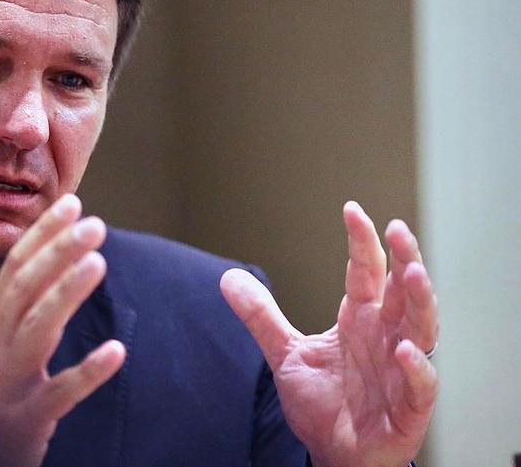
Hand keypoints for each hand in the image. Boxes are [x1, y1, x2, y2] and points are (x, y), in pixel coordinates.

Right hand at [0, 194, 125, 466]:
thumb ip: (21, 309)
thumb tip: (54, 263)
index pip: (15, 268)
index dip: (42, 234)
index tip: (72, 202)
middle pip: (24, 288)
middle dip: (56, 251)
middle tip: (94, 223)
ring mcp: (9, 381)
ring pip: (36, 330)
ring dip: (66, 294)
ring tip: (98, 263)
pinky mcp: (26, 418)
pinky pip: (59, 392)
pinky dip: (87, 372)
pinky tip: (116, 352)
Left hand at [220, 201, 438, 466]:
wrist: (333, 455)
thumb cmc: (322, 404)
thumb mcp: (285, 354)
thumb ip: (261, 315)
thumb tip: (228, 276)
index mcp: (359, 321)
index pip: (366, 273)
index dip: (362, 242)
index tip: (352, 209)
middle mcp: (385, 338)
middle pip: (404, 292)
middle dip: (405, 260)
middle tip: (398, 230)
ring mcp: (401, 371)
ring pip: (423, 329)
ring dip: (422, 302)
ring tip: (413, 274)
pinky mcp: (408, 409)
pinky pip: (420, 386)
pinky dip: (416, 367)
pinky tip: (404, 350)